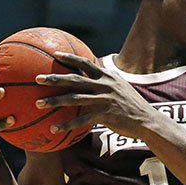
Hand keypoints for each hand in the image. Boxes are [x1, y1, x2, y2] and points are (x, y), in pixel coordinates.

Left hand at [35, 52, 154, 138]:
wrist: (148, 120)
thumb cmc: (133, 105)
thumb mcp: (123, 88)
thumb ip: (108, 81)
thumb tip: (96, 75)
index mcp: (108, 77)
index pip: (86, 64)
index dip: (70, 58)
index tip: (55, 54)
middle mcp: (105, 85)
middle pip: (75, 79)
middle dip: (54, 78)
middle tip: (37, 79)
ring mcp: (105, 99)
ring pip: (74, 99)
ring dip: (55, 101)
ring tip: (38, 103)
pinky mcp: (105, 115)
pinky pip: (81, 120)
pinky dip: (67, 124)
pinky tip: (54, 129)